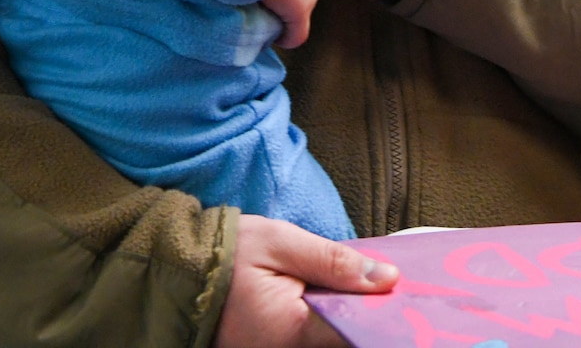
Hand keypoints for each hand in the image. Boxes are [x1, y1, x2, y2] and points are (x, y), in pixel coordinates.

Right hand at [214, 214, 396, 347]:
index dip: (382, 313)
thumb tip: (388, 277)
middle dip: (366, 311)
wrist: (175, 271)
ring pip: (328, 336)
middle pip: (343, 336)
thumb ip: (335, 262)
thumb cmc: (226, 254)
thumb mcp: (282, 244)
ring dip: (347, 313)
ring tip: (365, 287)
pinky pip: (311, 334)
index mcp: (292, 331)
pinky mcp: (270, 346)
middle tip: (387, 285)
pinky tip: (338, 295)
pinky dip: (328, 316)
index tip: (404, 294)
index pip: (354, 331)